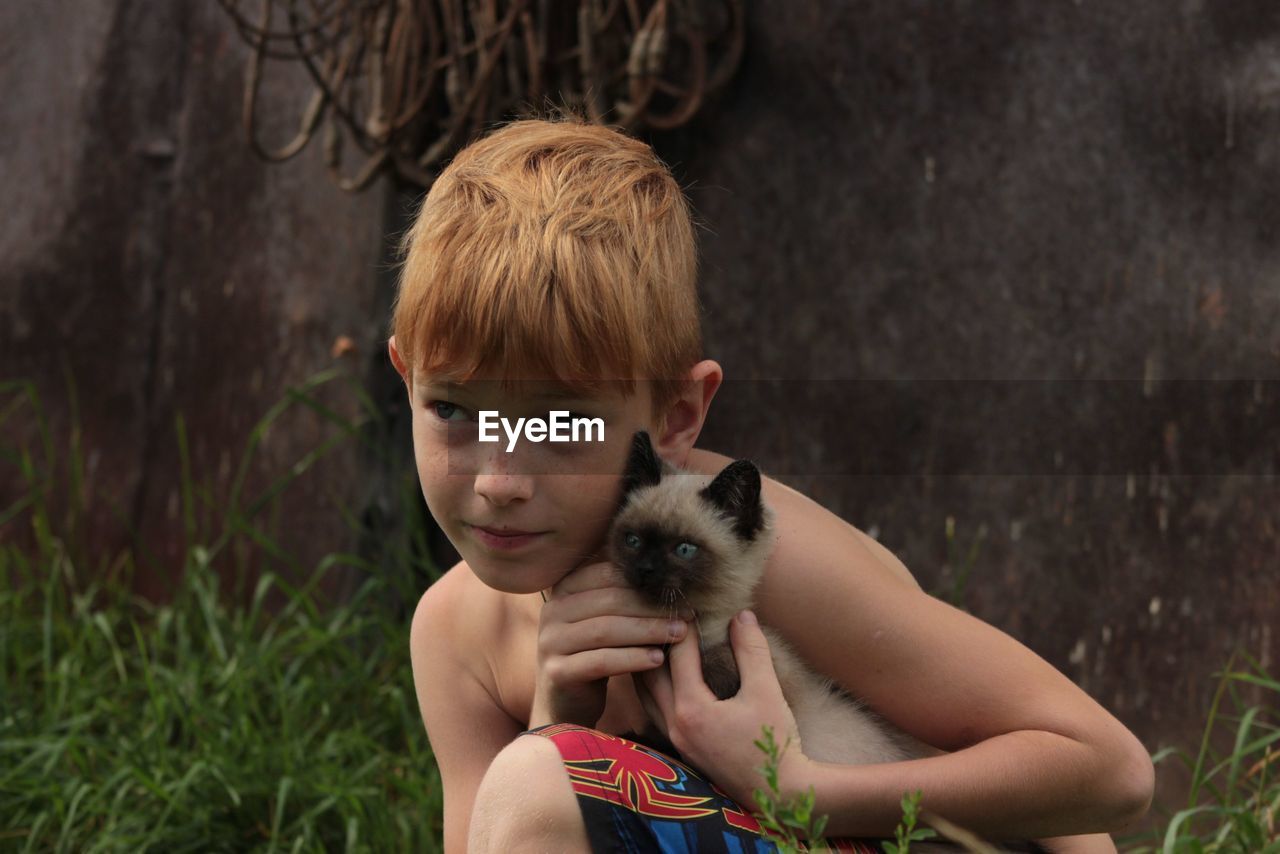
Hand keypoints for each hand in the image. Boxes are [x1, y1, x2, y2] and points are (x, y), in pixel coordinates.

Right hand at [530, 560, 689, 727]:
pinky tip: (657, 659)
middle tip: (686, 615)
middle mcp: (551, 611)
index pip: (608, 576)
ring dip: (647, 631)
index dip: (645, 583)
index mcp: (564, 589)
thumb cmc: (595, 653)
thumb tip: (671, 575)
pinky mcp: (556, 671)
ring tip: (678, 635)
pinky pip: (600, 661)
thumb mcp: (606, 620)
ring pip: (606, 630)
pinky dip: (632, 659)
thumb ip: (623, 597)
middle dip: (651, 608)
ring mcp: (549, 642)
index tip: (680, 593)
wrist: (567, 702)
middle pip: (609, 602)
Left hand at [640, 610, 813, 807]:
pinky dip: (653, 690)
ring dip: (649, 668)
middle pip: (650, 675)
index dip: (684, 627)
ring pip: (646, 696)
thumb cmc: (776, 743)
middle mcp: (675, 726)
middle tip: (663, 619)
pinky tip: (664, 680)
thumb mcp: (767, 691)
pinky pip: (654, 712)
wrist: (783, 795)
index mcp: (692, 709)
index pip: (678, 656)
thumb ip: (751, 651)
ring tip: (656, 643)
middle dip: (656, 645)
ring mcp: (675, 742)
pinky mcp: (681, 751)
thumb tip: (742, 615)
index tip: (688, 605)